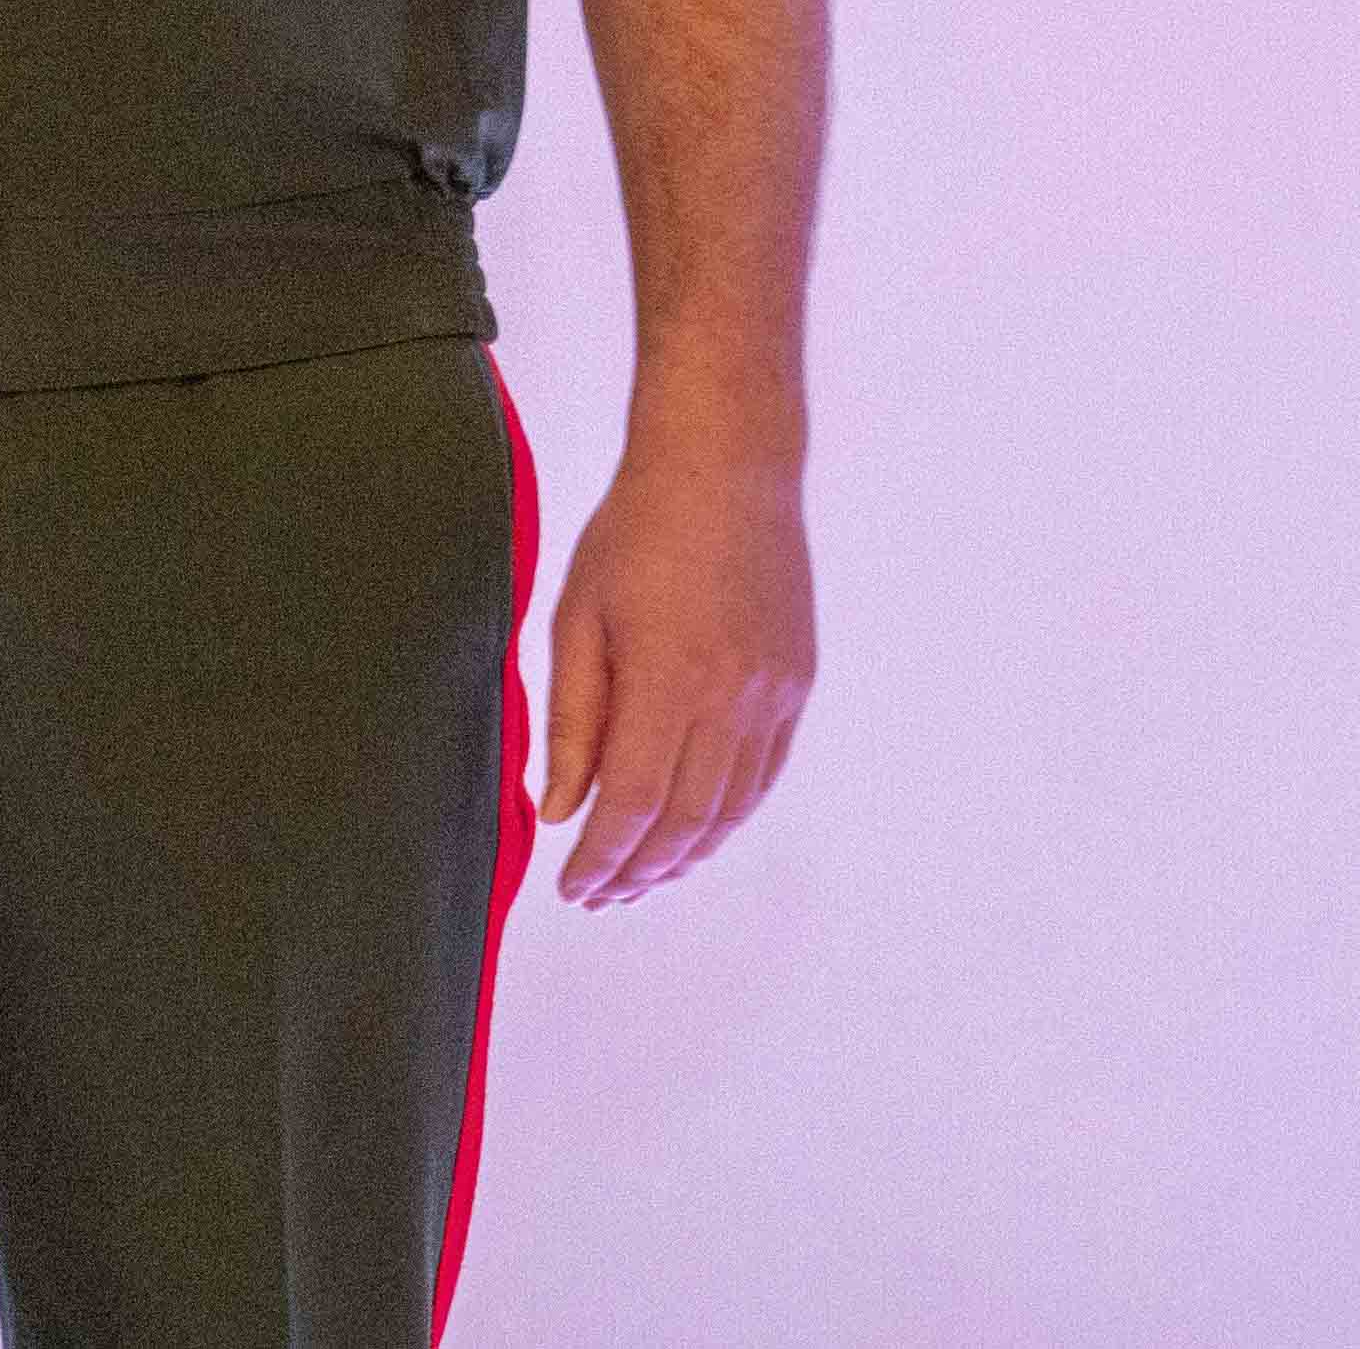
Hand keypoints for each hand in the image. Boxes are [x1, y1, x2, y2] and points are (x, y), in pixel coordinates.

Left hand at [539, 447, 812, 908]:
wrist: (727, 466)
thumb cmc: (637, 531)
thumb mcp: (579, 618)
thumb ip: (573, 722)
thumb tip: (562, 811)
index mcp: (668, 679)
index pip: (631, 805)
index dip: (600, 859)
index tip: (571, 887)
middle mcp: (731, 696)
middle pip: (685, 822)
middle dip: (638, 871)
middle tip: (602, 894)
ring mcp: (773, 691)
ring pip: (731, 808)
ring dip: (686, 854)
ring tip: (644, 875)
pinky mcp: (796, 680)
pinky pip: (764, 772)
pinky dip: (729, 814)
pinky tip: (697, 828)